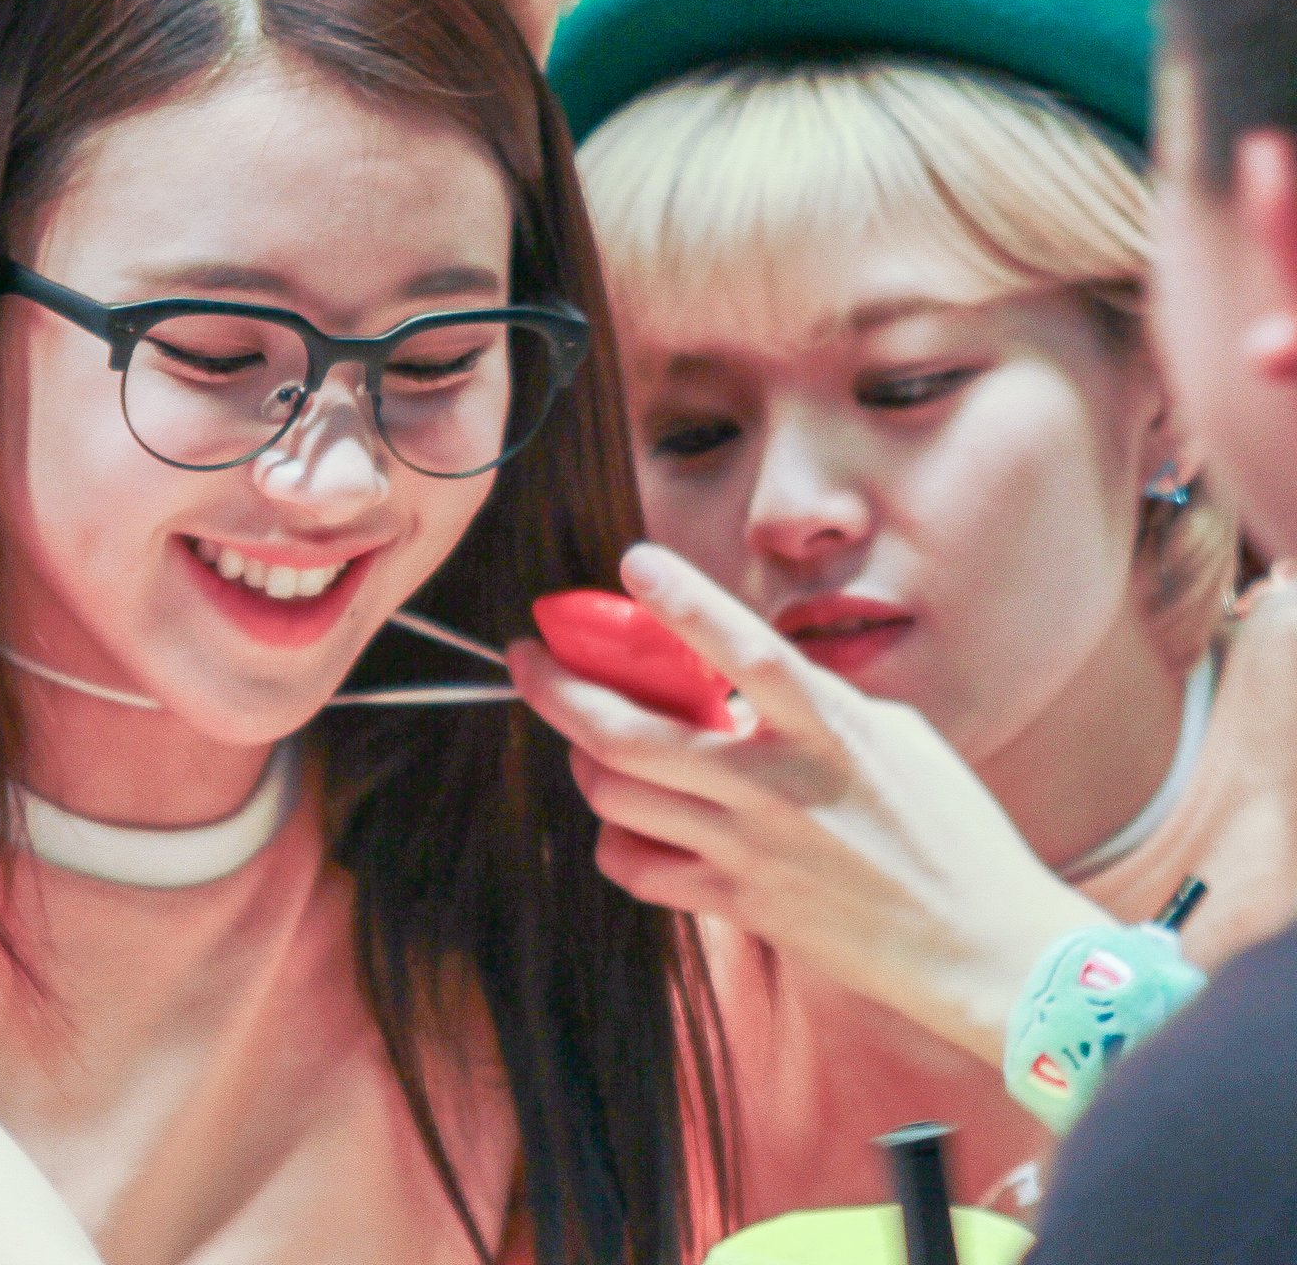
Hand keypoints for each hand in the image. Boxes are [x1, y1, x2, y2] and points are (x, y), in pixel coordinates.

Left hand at [508, 543, 1111, 1063]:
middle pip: (630, 733)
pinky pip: (636, 868)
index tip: (633, 561)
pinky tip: (634, 824)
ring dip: (584, 760)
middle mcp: (778, 787)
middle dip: (557, 689)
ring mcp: (749, 851)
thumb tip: (743, 684)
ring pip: (615, 797)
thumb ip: (816, 705)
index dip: (684, 603)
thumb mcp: (897, 740)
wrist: (983, 951)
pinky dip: (617, 841)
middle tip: (529, 659)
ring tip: (589, 741)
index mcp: (830, 731)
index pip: (746, 652)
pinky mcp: (738, 906)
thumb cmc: (951, 834)